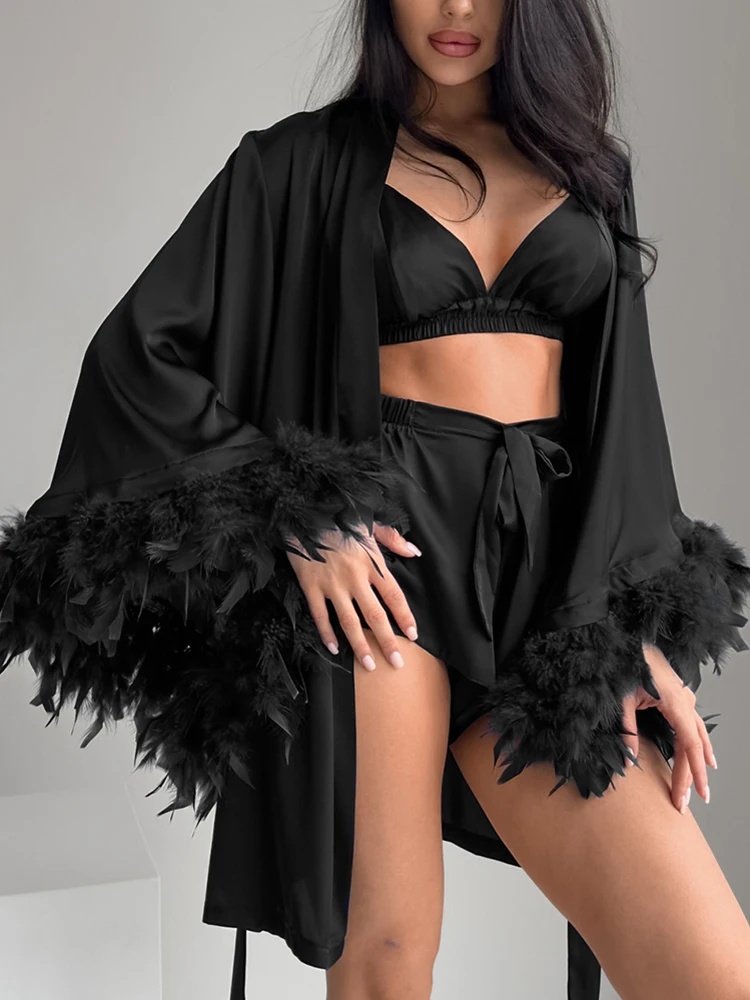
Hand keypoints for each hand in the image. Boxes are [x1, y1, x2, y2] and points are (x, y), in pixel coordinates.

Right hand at [285, 522, 421, 670]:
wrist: (304, 513)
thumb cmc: (339, 518)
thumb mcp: (370, 523)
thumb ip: (393, 539)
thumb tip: (414, 551)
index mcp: (371, 562)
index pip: (394, 595)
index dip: (405, 617)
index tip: (413, 635)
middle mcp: (354, 577)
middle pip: (375, 615)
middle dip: (387, 641)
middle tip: (397, 663)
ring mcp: (332, 584)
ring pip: (349, 621)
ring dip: (360, 646)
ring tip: (369, 665)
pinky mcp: (311, 586)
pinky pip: (320, 615)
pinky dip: (327, 633)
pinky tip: (334, 648)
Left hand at [621, 642, 717, 813]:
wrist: (626, 637)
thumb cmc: (623, 661)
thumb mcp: (620, 697)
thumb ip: (627, 729)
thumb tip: (631, 759)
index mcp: (674, 702)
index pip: (689, 746)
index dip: (692, 774)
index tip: (692, 796)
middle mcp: (684, 700)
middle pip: (693, 745)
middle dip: (691, 775)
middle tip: (685, 802)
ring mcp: (683, 696)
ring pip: (697, 734)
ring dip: (698, 760)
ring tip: (701, 783)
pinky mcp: (677, 694)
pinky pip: (692, 723)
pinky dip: (696, 741)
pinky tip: (701, 753)